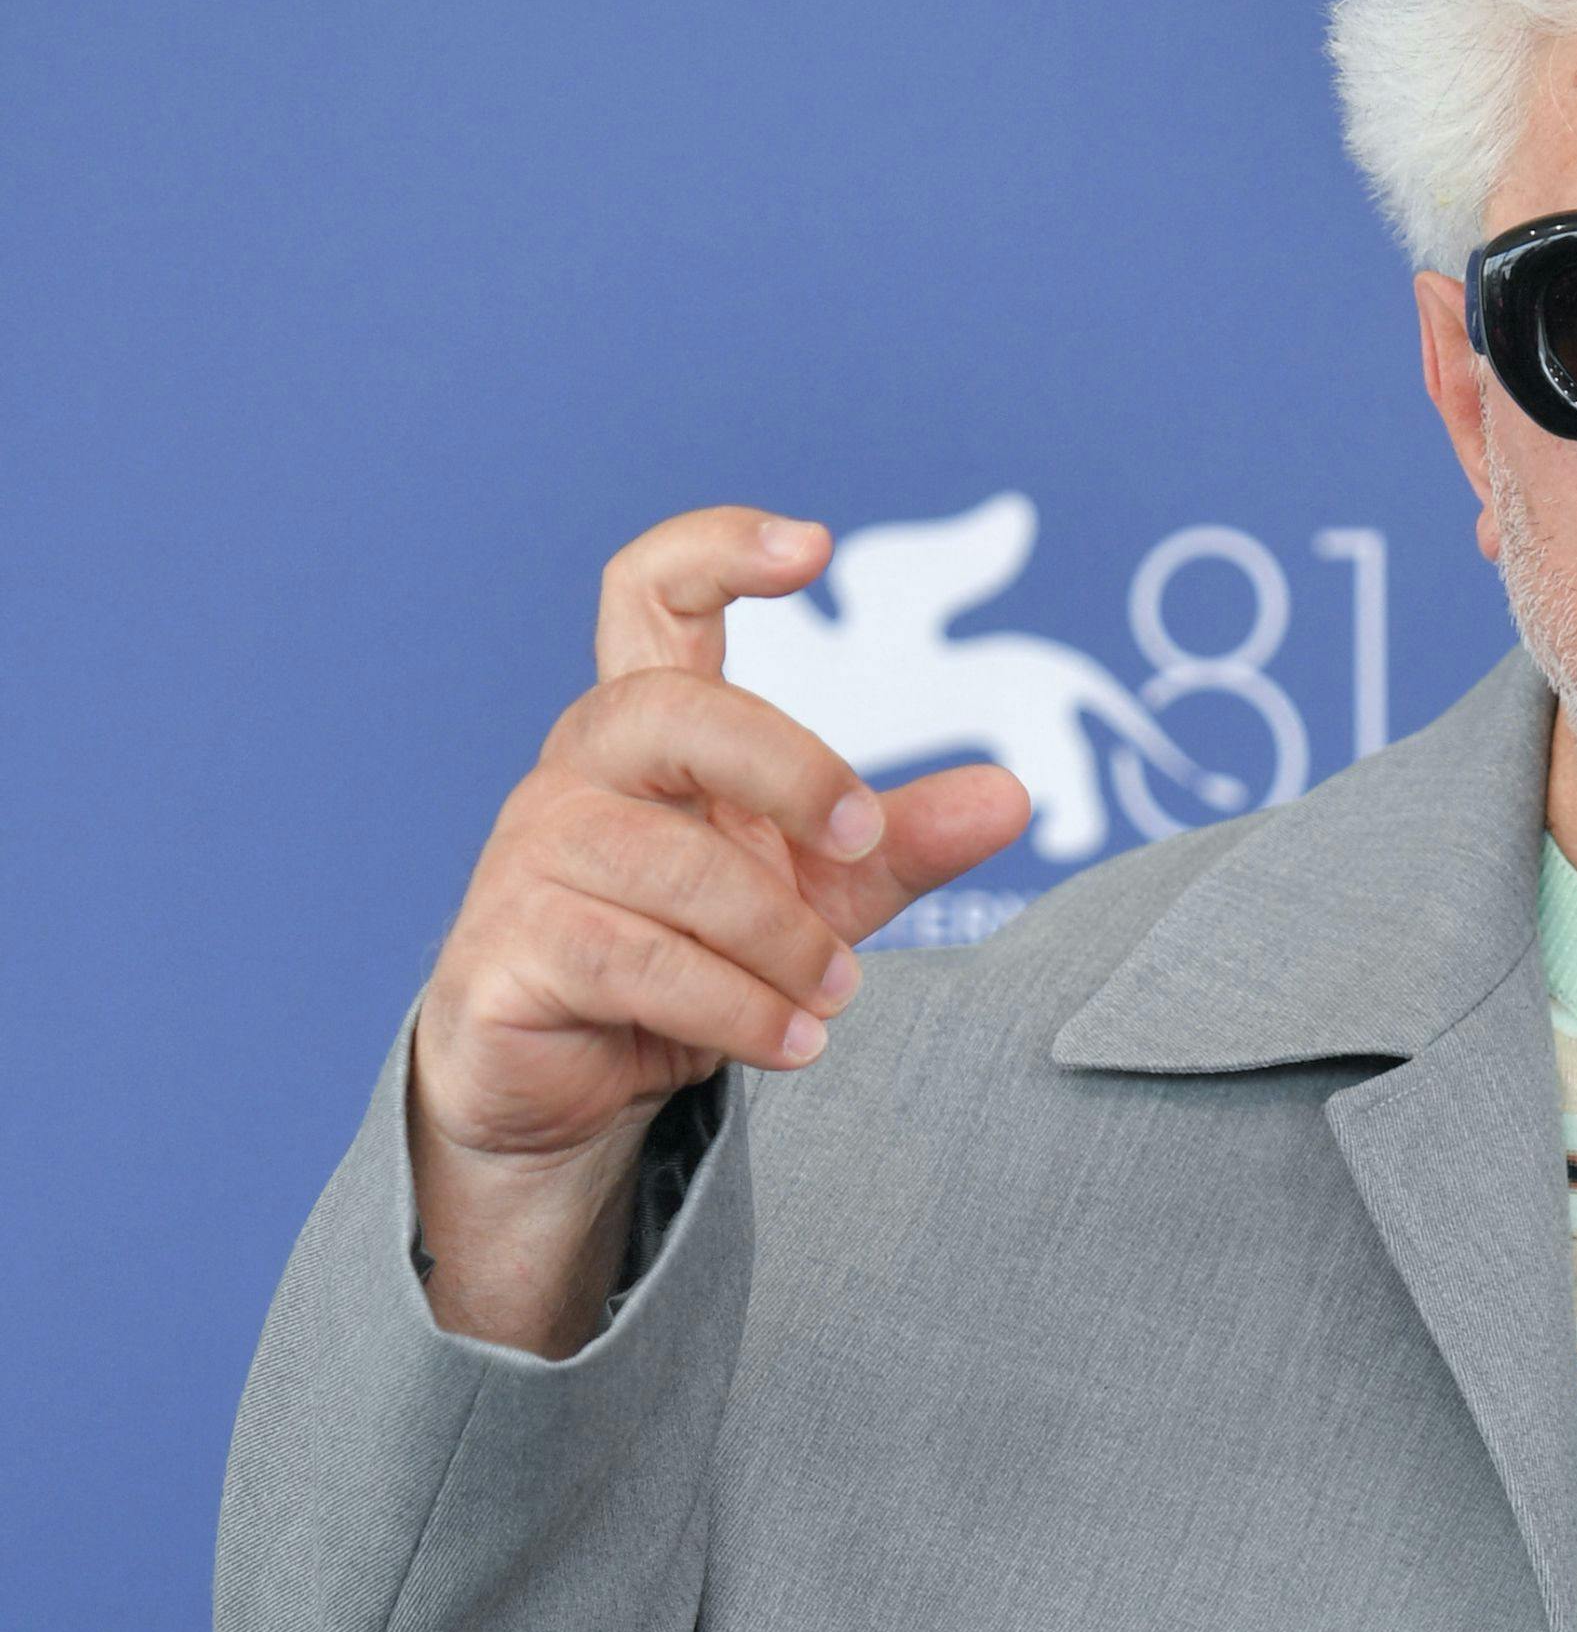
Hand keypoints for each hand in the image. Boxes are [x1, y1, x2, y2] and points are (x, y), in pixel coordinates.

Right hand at [405, 506, 1028, 1350]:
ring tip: (833, 994)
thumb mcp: (818, 889)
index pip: (650, 594)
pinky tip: (793, 1041)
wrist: (579, 1087)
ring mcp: (530, 858)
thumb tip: (1015, 794)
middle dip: (789, 769)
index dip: (717, 549)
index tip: (813, 544)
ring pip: (673, 868)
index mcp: (650, 726)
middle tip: (861, 837)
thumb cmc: (695, 954)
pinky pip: (636, 961)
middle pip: (673, 713)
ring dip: (780, 939)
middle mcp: (580, 770)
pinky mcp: (506, 952)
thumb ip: (904, 838)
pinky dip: (735, 1007)